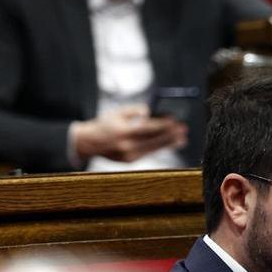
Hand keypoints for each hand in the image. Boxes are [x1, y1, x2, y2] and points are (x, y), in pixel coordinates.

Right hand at [72, 106, 188, 161]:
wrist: (88, 143)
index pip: (148, 128)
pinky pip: (148, 153)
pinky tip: (169, 144)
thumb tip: (149, 112)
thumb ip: (134, 111)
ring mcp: (128, 156)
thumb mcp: (117, 112)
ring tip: (182, 139)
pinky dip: (158, 148)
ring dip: (169, 144)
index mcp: (123, 131)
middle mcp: (127, 146)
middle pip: (153, 140)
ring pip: (153, 149)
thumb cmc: (105, 124)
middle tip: (184, 130)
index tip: (175, 121)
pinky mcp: (129, 161)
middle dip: (170, 135)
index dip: (163, 125)